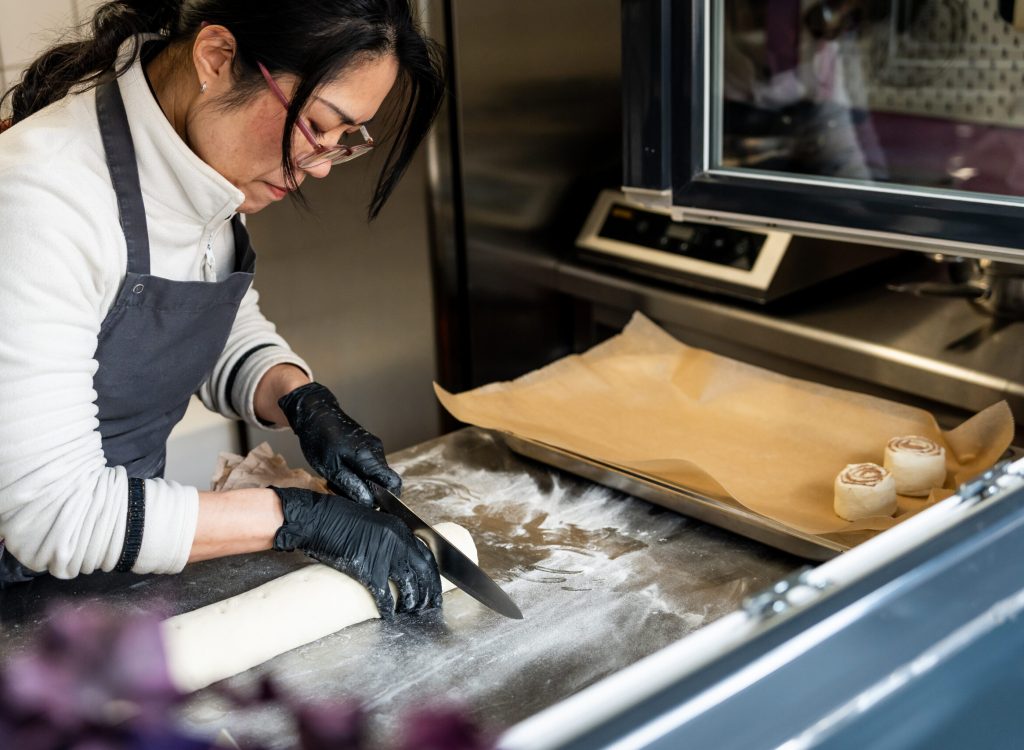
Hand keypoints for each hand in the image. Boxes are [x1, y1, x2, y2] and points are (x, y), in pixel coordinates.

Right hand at [271, 486, 441, 616]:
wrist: (318, 519)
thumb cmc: (340, 519)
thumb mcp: (374, 523)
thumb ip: (389, 537)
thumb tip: (398, 557)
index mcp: (400, 529)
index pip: (427, 555)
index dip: (434, 575)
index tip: (435, 587)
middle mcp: (397, 541)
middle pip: (423, 572)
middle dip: (430, 592)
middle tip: (431, 606)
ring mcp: (384, 555)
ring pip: (408, 584)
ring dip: (412, 601)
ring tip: (412, 612)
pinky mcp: (367, 569)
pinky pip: (384, 594)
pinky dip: (388, 608)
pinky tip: (389, 616)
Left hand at [279, 382, 401, 506]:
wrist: (316, 412)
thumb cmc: (319, 438)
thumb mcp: (330, 468)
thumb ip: (351, 486)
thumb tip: (368, 502)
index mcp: (369, 457)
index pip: (393, 482)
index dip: (388, 498)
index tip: (374, 505)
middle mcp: (376, 450)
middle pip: (386, 479)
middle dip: (372, 491)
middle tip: (351, 494)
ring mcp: (374, 445)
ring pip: (377, 472)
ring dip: (365, 482)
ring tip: (343, 481)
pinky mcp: (369, 444)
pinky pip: (371, 464)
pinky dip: (361, 472)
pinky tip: (344, 471)